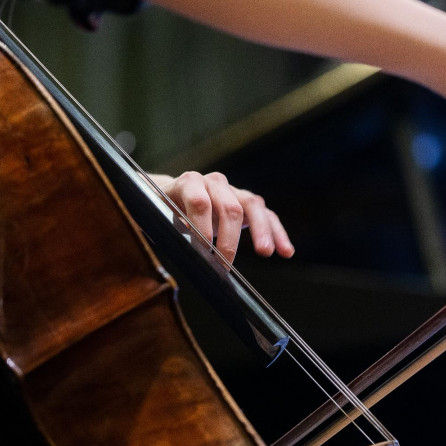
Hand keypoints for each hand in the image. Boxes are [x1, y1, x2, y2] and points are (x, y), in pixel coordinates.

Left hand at [150, 171, 293, 262]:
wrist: (173, 195)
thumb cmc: (165, 209)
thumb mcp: (160, 216)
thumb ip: (171, 227)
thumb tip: (187, 244)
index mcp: (190, 183)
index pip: (200, 202)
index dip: (202, 225)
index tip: (203, 248)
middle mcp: (214, 183)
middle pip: (229, 206)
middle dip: (229, 238)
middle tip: (225, 263)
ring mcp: (234, 191)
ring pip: (253, 206)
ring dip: (261, 231)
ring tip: (265, 252)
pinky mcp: (248, 203)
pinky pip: (267, 215)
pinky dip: (277, 233)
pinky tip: (286, 251)